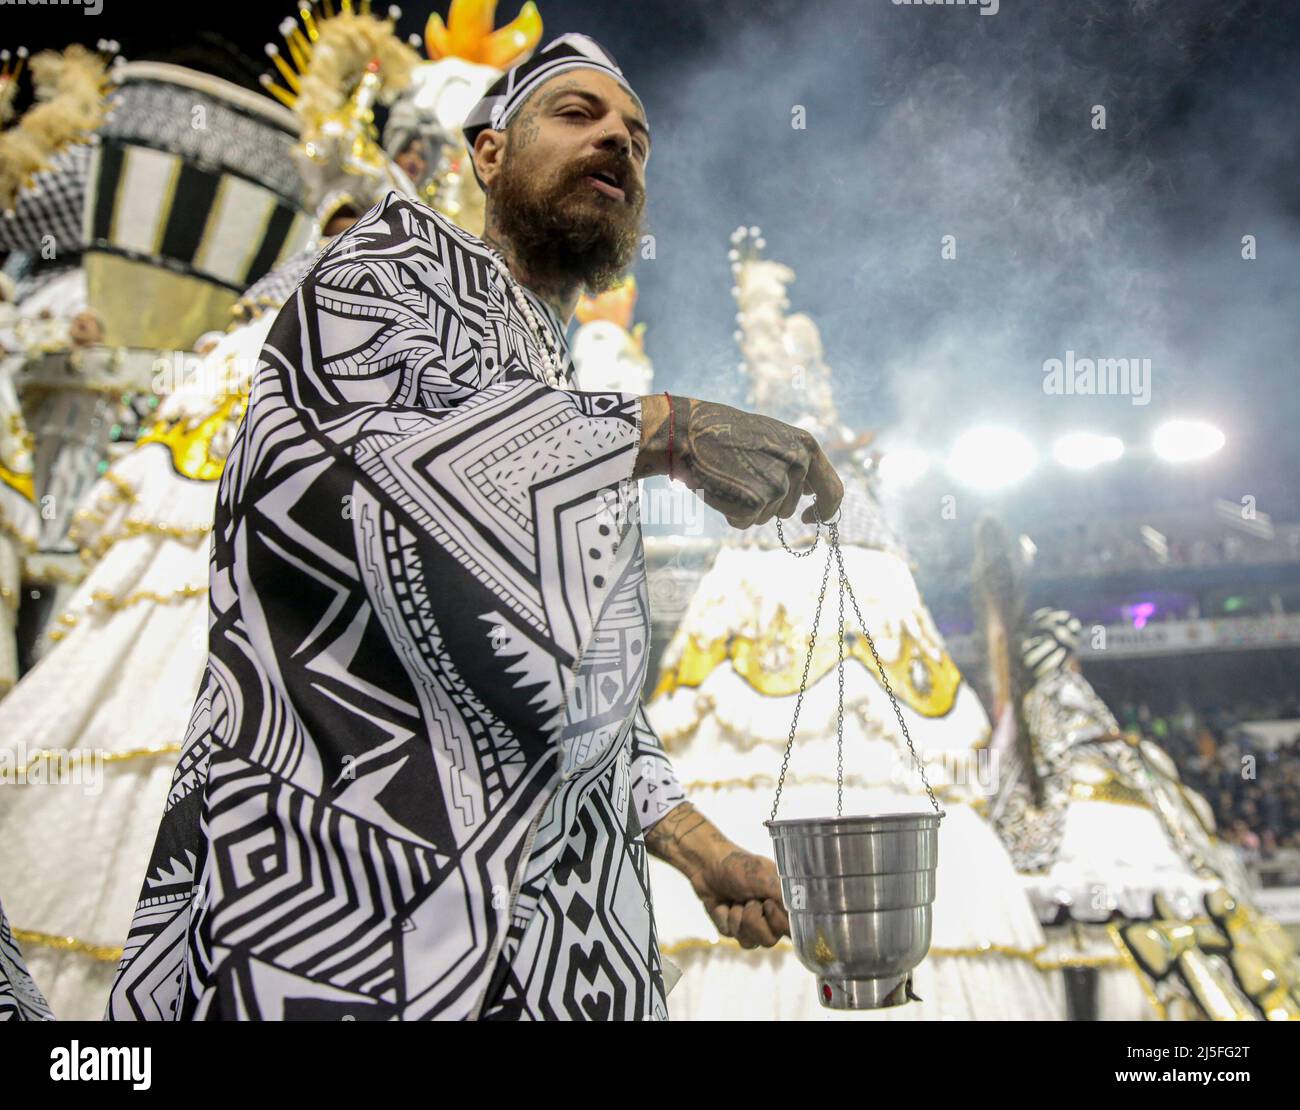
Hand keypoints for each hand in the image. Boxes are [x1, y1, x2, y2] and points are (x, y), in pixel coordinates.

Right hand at [635, 395, 842, 527]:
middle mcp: (798, 465)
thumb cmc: (727, 434)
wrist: (692, 431)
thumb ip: (797, 462)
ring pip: (766, 516)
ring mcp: (778, 485)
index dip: (825, 510)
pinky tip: (721, 489)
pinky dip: (730, 513)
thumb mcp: (773, 438)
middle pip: (788, 508)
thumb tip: (813, 491)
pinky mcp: (755, 502)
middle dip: (765, 503)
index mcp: (807, 447)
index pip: (833, 490)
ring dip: (747, 507)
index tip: (809, 518)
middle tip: (740, 476)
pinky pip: (744, 522)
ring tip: (729, 477)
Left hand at [689, 848, 790, 948]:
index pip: (792, 929)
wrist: (706, 864)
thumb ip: (782, 897)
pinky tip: (722, 904)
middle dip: (753, 918)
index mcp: (782, 903)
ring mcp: (750, 925)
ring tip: (734, 901)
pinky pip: (731, 935)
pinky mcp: (732, 929)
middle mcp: (769, 917)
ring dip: (737, 918)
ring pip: (749, 942)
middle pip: (769, 940)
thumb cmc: (737, 865)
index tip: (767, 904)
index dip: (779, 923)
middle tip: (747, 900)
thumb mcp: (762, 878)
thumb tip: (799, 912)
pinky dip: (724, 917)